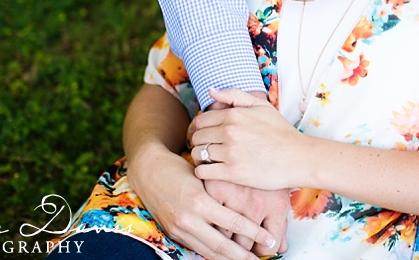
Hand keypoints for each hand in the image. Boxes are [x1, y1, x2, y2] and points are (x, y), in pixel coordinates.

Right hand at [126, 143, 278, 259]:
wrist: (148, 170)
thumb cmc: (181, 167)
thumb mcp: (206, 175)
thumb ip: (225, 191)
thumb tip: (253, 203)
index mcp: (200, 200)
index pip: (234, 222)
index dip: (254, 233)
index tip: (269, 240)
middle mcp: (189, 218)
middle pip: (221, 245)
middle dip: (242, 256)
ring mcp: (179, 228)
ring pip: (208, 251)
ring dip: (228, 259)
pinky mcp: (172, 233)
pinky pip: (196, 248)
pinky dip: (211, 254)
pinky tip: (224, 256)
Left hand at [190, 88, 309, 190]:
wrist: (298, 157)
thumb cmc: (280, 132)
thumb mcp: (261, 106)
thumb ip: (234, 96)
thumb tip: (210, 91)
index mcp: (233, 115)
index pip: (201, 120)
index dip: (201, 128)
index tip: (208, 135)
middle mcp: (229, 132)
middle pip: (197, 137)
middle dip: (200, 142)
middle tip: (209, 148)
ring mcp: (230, 153)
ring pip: (198, 154)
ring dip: (201, 158)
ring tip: (212, 159)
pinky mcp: (232, 173)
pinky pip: (203, 172)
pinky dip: (204, 172)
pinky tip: (213, 170)